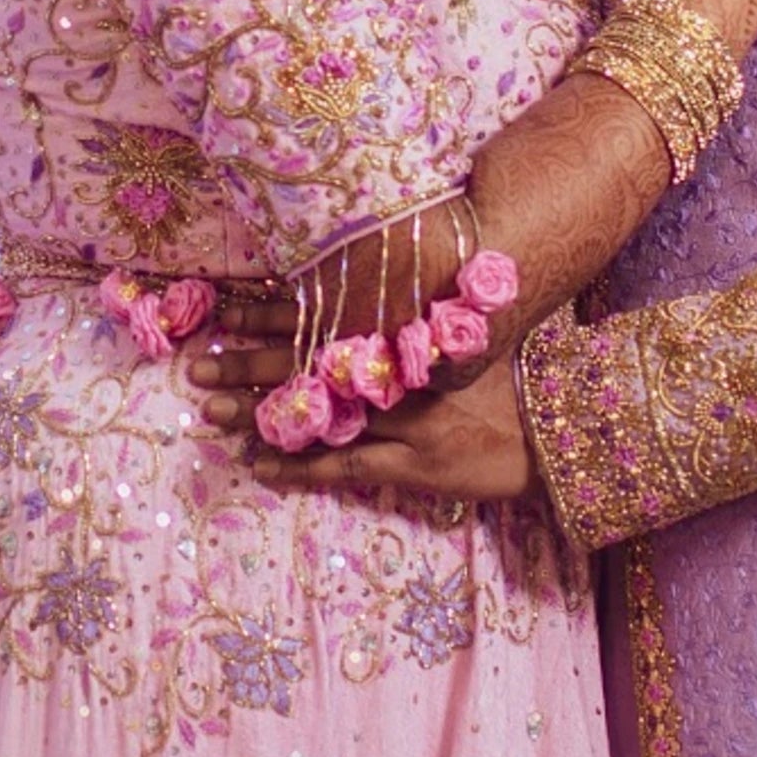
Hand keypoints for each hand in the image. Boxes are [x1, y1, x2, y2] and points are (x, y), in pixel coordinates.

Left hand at [185, 300, 531, 498]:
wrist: (561, 431)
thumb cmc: (515, 379)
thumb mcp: (465, 333)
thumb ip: (418, 316)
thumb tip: (368, 292)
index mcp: (409, 331)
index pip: (325, 317)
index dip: (272, 314)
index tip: (225, 308)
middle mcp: (401, 370)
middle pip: (308, 362)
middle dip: (248, 362)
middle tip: (195, 365)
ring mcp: (405, 419)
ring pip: (318, 413)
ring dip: (259, 413)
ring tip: (210, 411)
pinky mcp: (414, 464)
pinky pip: (344, 464)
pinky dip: (299, 465)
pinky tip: (258, 464)